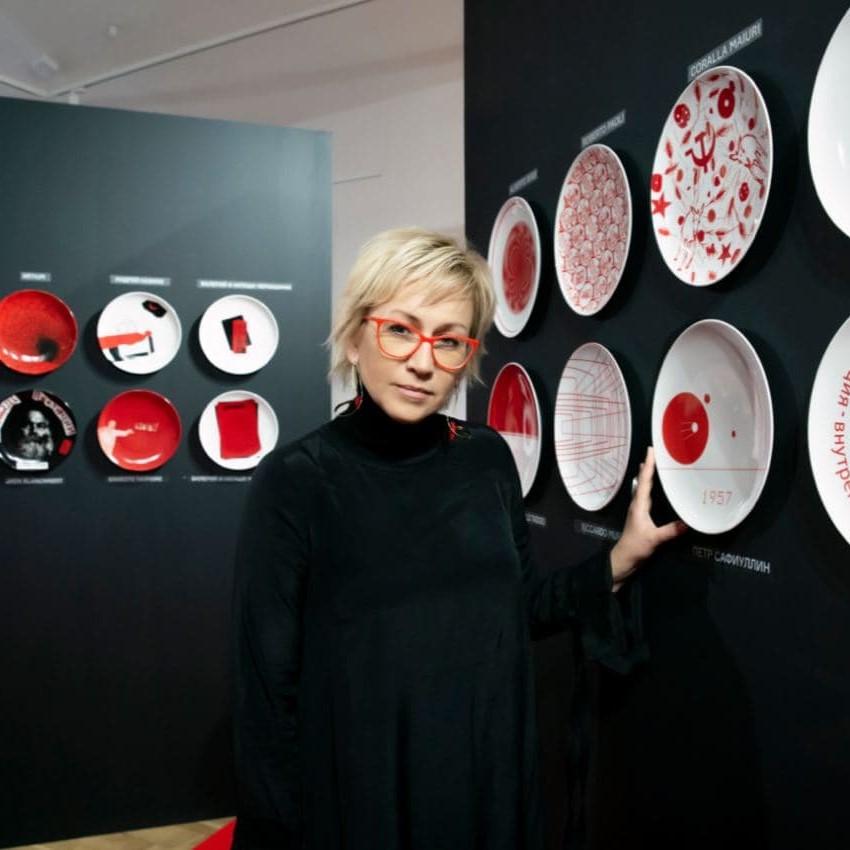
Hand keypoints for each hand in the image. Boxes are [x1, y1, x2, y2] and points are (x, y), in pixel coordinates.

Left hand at [610, 446, 686, 588]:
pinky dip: (651, 488)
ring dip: (648, 476)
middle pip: (643, 481)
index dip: (648, 465)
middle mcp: (638, 504)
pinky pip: (647, 497)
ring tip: (654, 464)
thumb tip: (688, 522)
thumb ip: (670, 531)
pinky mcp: (642, 517)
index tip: (651, 450)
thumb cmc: (635, 547)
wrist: (624, 560)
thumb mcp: (653, 539)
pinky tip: (655, 488)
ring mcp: (639, 510)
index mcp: (639, 505)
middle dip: (648, 466)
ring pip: (644, 488)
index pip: (645, 481)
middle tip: (654, 452)